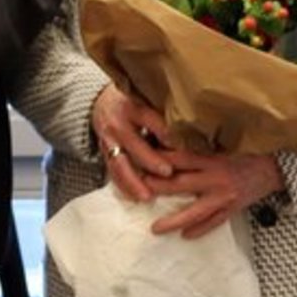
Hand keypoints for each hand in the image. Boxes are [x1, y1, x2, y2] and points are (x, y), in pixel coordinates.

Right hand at [89, 84, 174, 203]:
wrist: (101, 102)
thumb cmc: (135, 102)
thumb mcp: (148, 100)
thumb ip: (166, 114)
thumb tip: (196, 129)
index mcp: (135, 108)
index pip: (152, 121)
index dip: (167, 134)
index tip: (183, 146)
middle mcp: (119, 124)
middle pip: (134, 144)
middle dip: (151, 160)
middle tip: (168, 173)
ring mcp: (109, 140)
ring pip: (119, 164)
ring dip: (133, 181)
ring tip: (147, 197)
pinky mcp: (103, 152)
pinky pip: (112, 172)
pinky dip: (123, 185)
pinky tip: (134, 197)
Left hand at [133, 149, 282, 238]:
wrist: (278, 166)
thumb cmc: (251, 150)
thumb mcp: (226, 142)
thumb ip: (203, 144)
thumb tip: (173, 140)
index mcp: (213, 157)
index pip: (181, 157)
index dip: (160, 159)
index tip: (141, 160)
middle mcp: (217, 177)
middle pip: (181, 184)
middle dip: (158, 188)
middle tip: (139, 192)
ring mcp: (225, 196)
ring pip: (195, 212)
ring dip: (173, 221)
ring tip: (155, 228)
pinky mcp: (234, 208)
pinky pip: (215, 222)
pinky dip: (200, 230)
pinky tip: (186, 236)